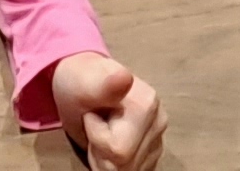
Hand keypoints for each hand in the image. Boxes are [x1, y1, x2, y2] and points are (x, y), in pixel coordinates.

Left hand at [49, 53, 164, 170]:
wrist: (85, 81)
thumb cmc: (80, 83)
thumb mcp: (84, 86)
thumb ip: (105, 87)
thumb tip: (124, 77)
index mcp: (148, 104)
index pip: (118, 150)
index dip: (96, 138)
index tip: (90, 115)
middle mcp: (158, 122)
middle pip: (125, 165)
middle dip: (100, 153)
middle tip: (91, 127)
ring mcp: (158, 138)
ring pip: (128, 170)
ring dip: (105, 159)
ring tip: (99, 133)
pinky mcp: (153, 151)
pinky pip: (132, 170)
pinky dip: (113, 163)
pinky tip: (108, 143)